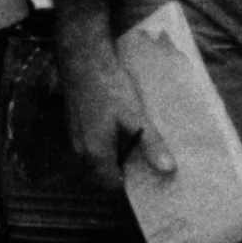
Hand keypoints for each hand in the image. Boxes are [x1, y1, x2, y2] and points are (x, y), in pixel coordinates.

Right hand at [54, 0, 150, 172]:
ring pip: (94, 158)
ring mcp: (74, 136)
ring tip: (134, 146)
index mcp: (95, 152)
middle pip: (101, 173)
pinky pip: (89, 144)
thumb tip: (168, 169)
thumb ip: (151, 145)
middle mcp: (80, 149)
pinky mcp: (73, 122)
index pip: (111, 183)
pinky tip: (119, 129)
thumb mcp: (135, 116)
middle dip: (120, 171)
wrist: (83, 58)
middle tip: (143, 164)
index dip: (129, 184)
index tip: (147, 178)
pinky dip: (104, 144)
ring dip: (111, 157)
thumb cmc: (109, 87)